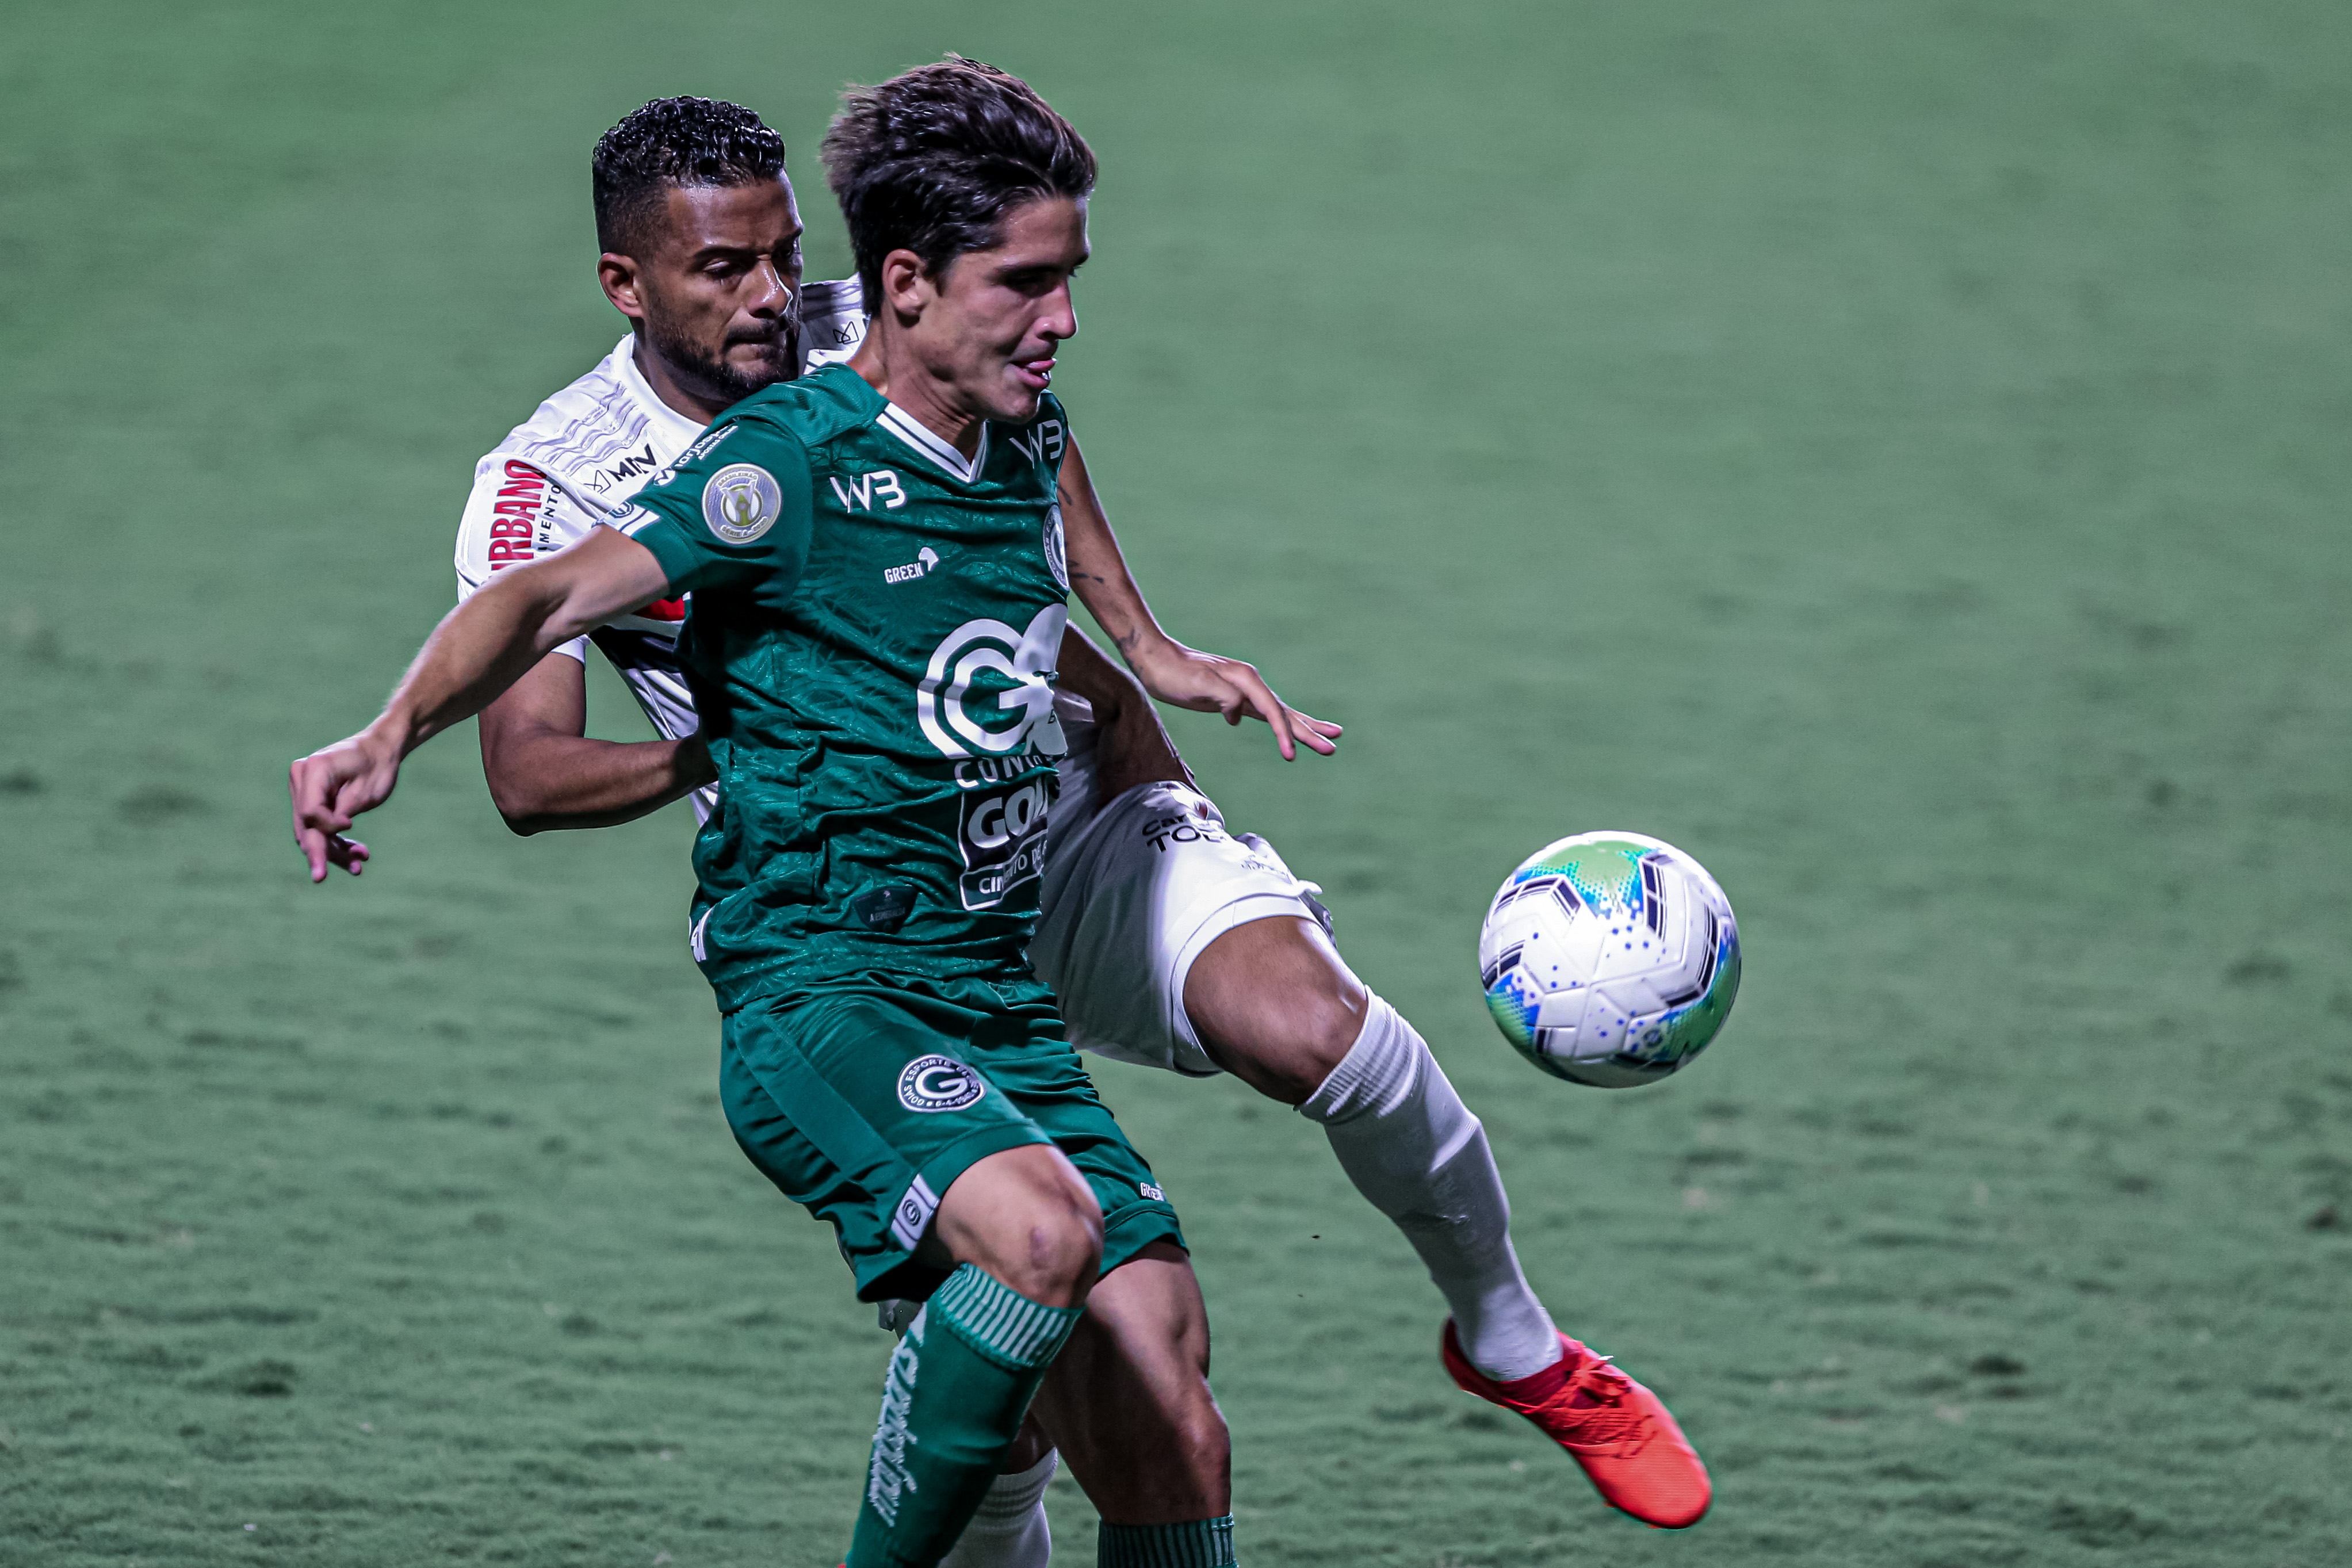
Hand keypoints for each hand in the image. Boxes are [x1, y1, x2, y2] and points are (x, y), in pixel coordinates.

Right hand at [289, 729, 402, 882]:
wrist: (381, 750)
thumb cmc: (377, 767)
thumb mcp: (366, 792)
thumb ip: (342, 812)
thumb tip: (322, 837)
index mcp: (314, 769)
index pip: (310, 811)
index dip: (328, 827)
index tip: (351, 827)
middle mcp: (301, 777)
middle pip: (306, 824)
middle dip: (324, 852)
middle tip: (335, 875)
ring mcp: (302, 788)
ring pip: (311, 830)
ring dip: (333, 850)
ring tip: (359, 865)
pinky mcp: (309, 798)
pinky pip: (317, 826)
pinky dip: (334, 841)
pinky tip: (354, 858)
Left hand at [1125, 641, 1340, 760]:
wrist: (1155, 660)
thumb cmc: (1173, 674)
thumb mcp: (1198, 685)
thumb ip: (1223, 698)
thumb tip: (1236, 715)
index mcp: (1246, 680)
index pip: (1273, 712)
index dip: (1284, 735)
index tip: (1291, 756)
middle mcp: (1250, 683)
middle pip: (1285, 712)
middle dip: (1309, 731)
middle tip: (1333, 747)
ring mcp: (1244, 690)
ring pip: (1279, 713)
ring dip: (1302, 726)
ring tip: (1329, 735)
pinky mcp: (1234, 698)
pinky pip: (1264, 714)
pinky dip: (1279, 723)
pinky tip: (1287, 732)